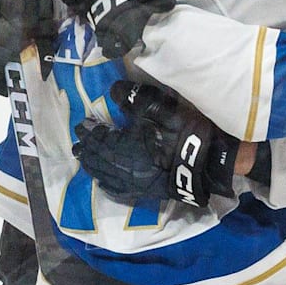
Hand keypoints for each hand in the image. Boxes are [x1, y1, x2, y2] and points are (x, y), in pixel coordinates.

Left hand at [72, 81, 238, 206]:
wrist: (207, 161)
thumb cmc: (181, 131)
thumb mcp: (157, 107)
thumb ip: (132, 98)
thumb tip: (112, 91)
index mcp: (122, 149)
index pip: (99, 140)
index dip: (89, 132)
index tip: (82, 124)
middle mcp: (123, 169)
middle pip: (98, 160)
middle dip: (87, 151)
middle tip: (78, 144)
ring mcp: (134, 184)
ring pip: (105, 176)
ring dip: (94, 167)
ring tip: (86, 161)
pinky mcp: (146, 193)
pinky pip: (119, 192)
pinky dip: (107, 185)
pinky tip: (105, 183)